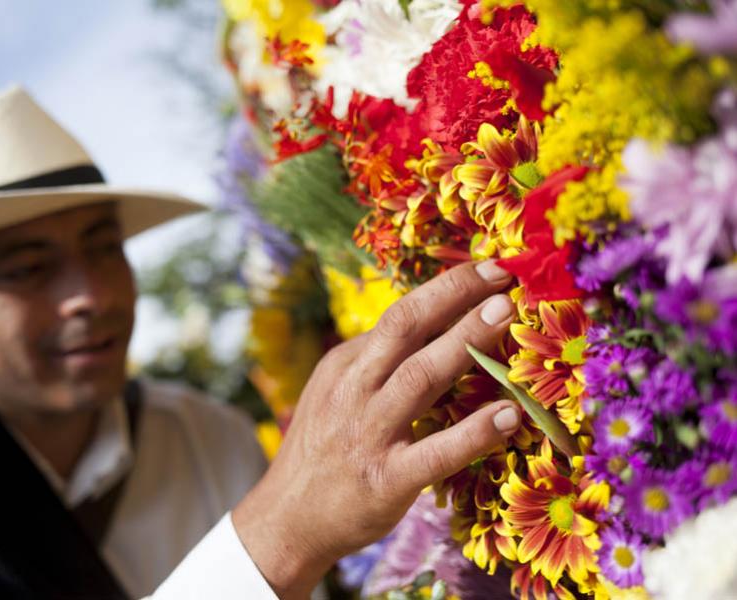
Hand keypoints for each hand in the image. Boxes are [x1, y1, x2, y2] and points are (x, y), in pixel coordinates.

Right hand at [232, 260, 520, 597]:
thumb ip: (376, 363)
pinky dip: (474, 432)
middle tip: (501, 277)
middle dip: (454, 296)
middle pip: (405, 329)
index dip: (445, 289)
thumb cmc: (322, 452)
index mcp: (345, 366)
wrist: (287, 518)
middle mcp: (354, 390)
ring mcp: (369, 434)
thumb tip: (433, 326)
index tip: (486, 270)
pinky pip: (436, 451)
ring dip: (465, 342)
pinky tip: (510, 415)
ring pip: (420, 376)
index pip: (398, 316)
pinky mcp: (386, 479)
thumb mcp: (335, 393)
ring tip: (505, 316)